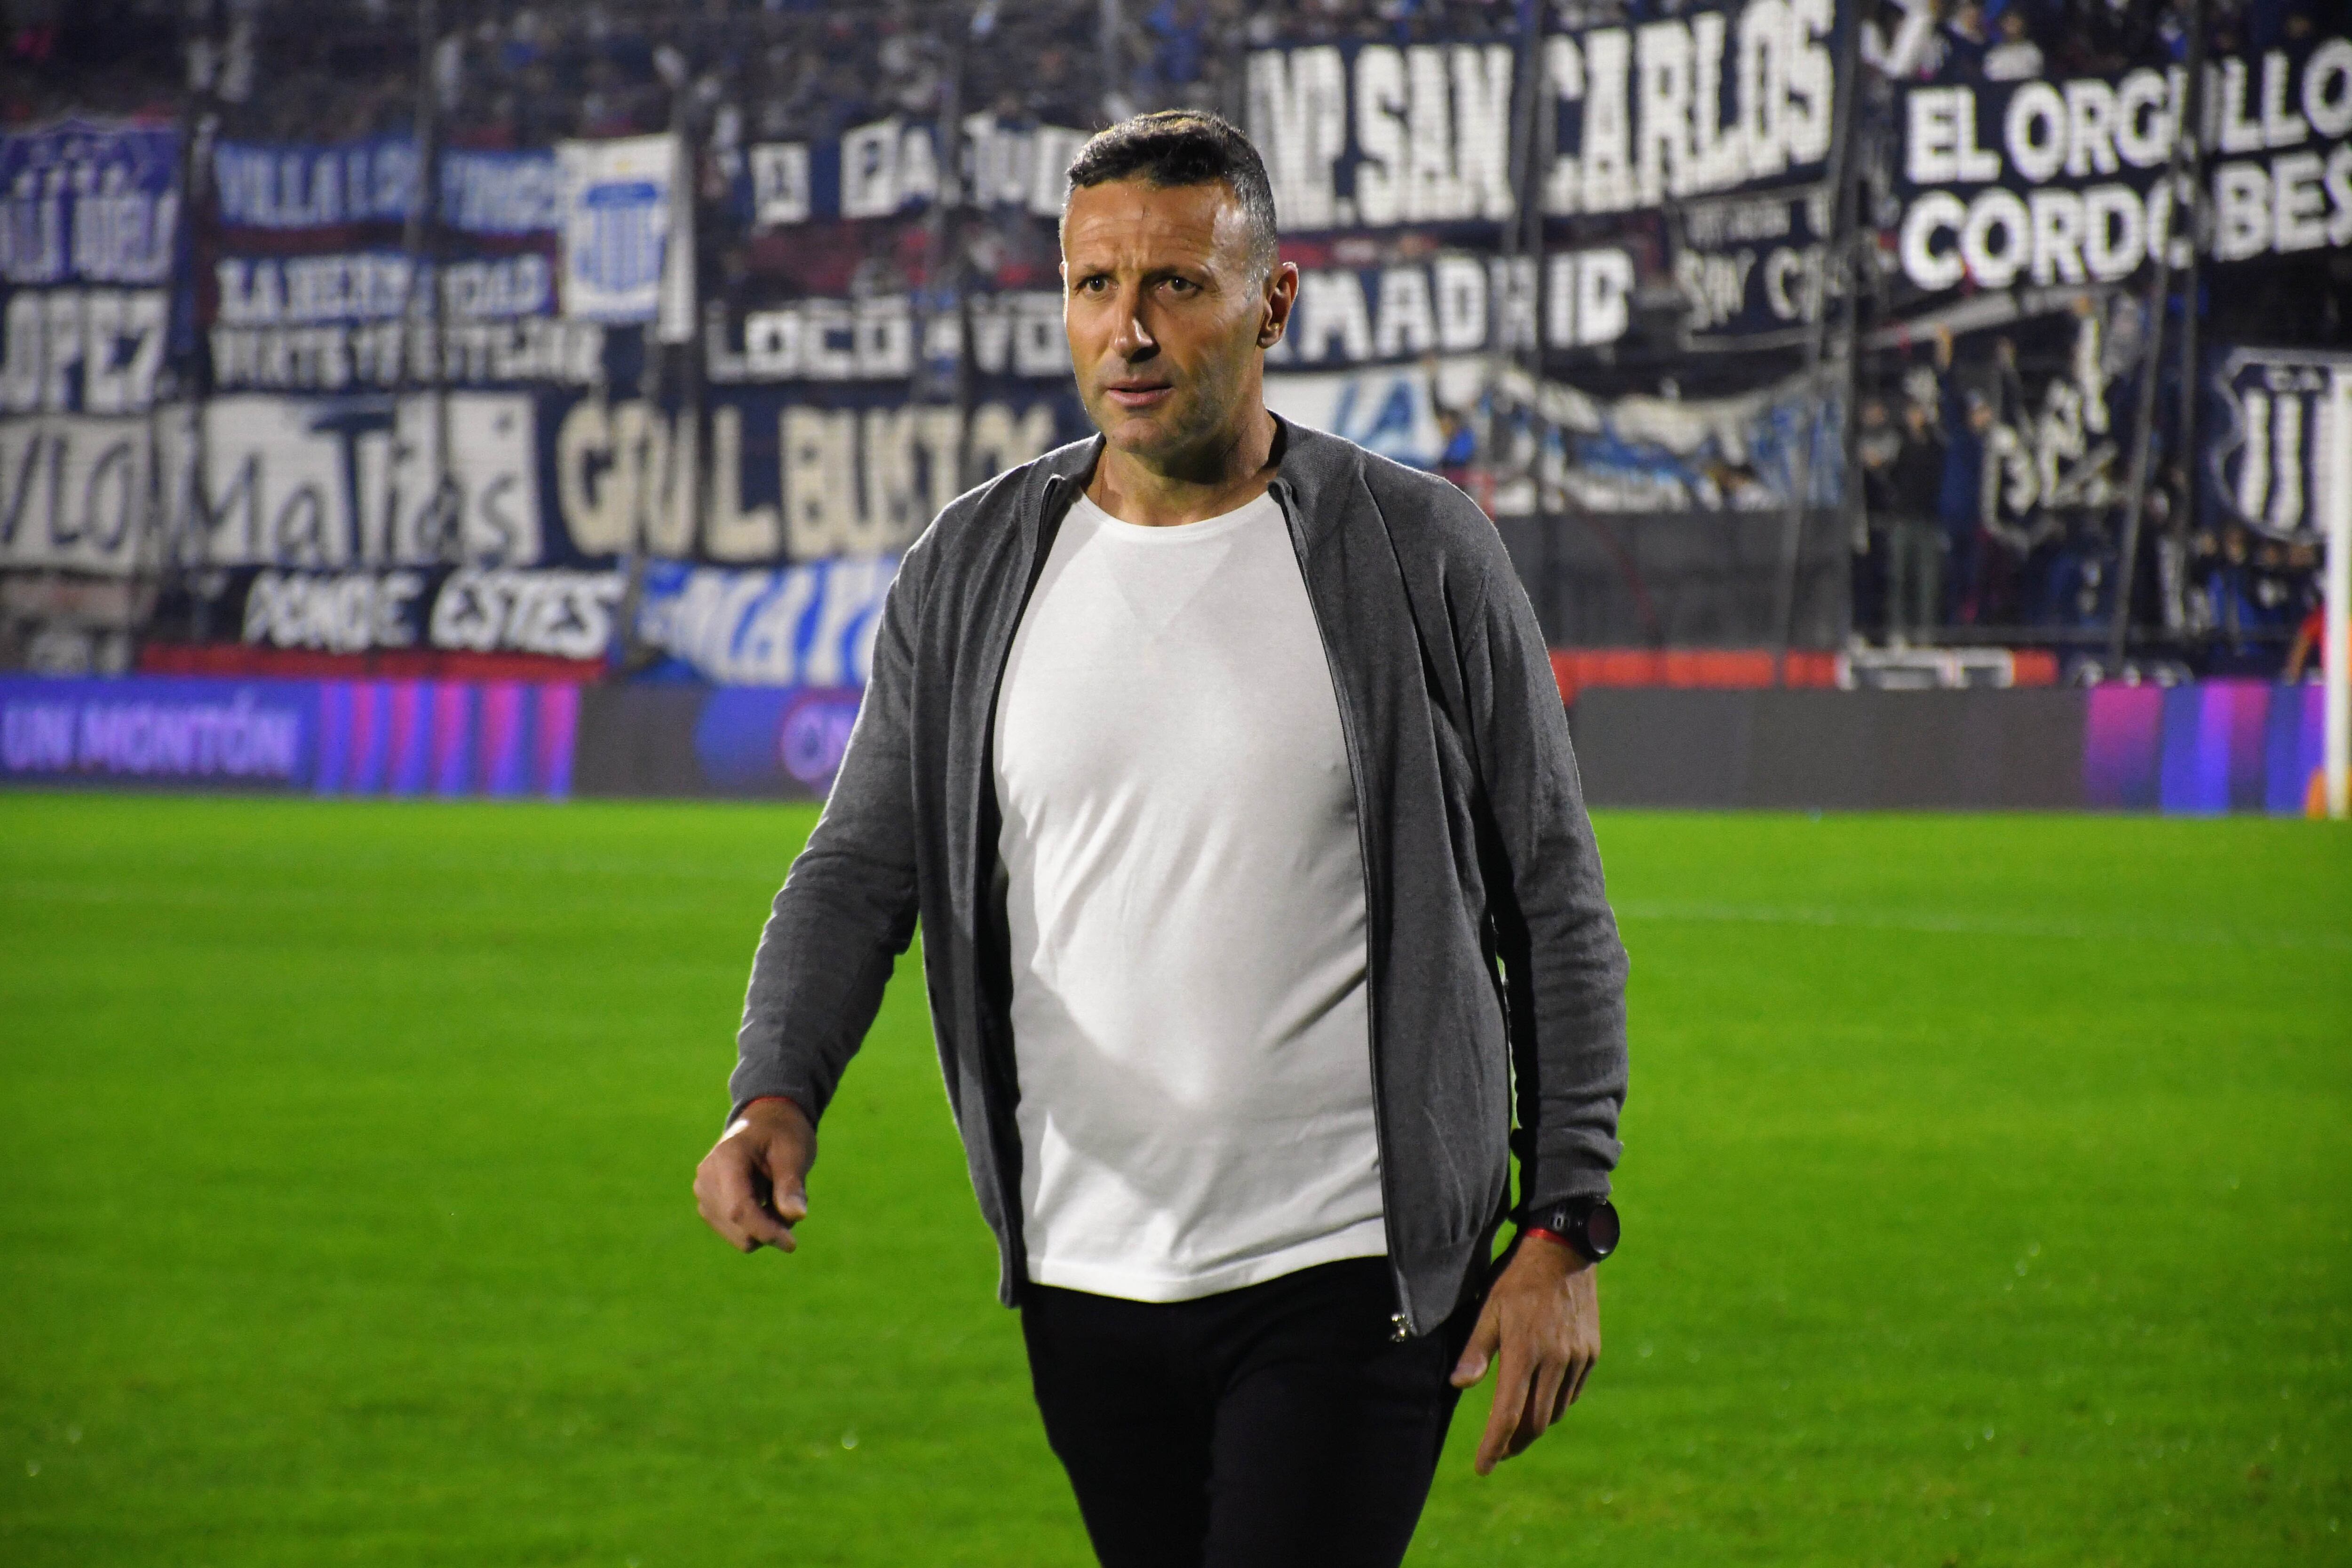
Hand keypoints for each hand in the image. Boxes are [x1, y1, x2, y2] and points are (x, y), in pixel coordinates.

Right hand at [694, 1097, 815, 1253]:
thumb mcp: (794, 1153)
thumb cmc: (782, 1134)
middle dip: (771, 1226)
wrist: (765, 1123)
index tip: (791, 1244)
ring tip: (778, 1195)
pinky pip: (736, 1233)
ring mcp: (704, 1194)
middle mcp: (706, 1178)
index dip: (765, 1231)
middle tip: (793, 1201)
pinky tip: (766, 1200)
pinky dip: (757, 1225)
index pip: (739, 1209)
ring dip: (765, 1226)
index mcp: (726, 1159)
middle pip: (738, 1228)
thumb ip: (791, 1185)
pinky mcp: (709, 1207)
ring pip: (738, 1236)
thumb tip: (796, 1216)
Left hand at [1450, 1233, 1600, 1474]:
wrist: (1564, 1250)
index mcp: (1525, 1352)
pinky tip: (1542, 1395)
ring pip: (1556, 1410)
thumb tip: (1459, 1385)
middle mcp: (1555, 1360)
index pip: (1508, 1414)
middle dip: (1515, 1442)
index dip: (1494, 1446)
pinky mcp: (1591, 1352)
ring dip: (1536, 1423)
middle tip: (1499, 1449)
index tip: (1482, 1467)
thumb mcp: (1488, 1308)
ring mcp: (1577, 1357)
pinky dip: (1556, 1402)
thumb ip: (1476, 1350)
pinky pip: (1573, 1391)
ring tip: (1517, 1424)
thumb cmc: (1516, 1278)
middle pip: (1536, 1422)